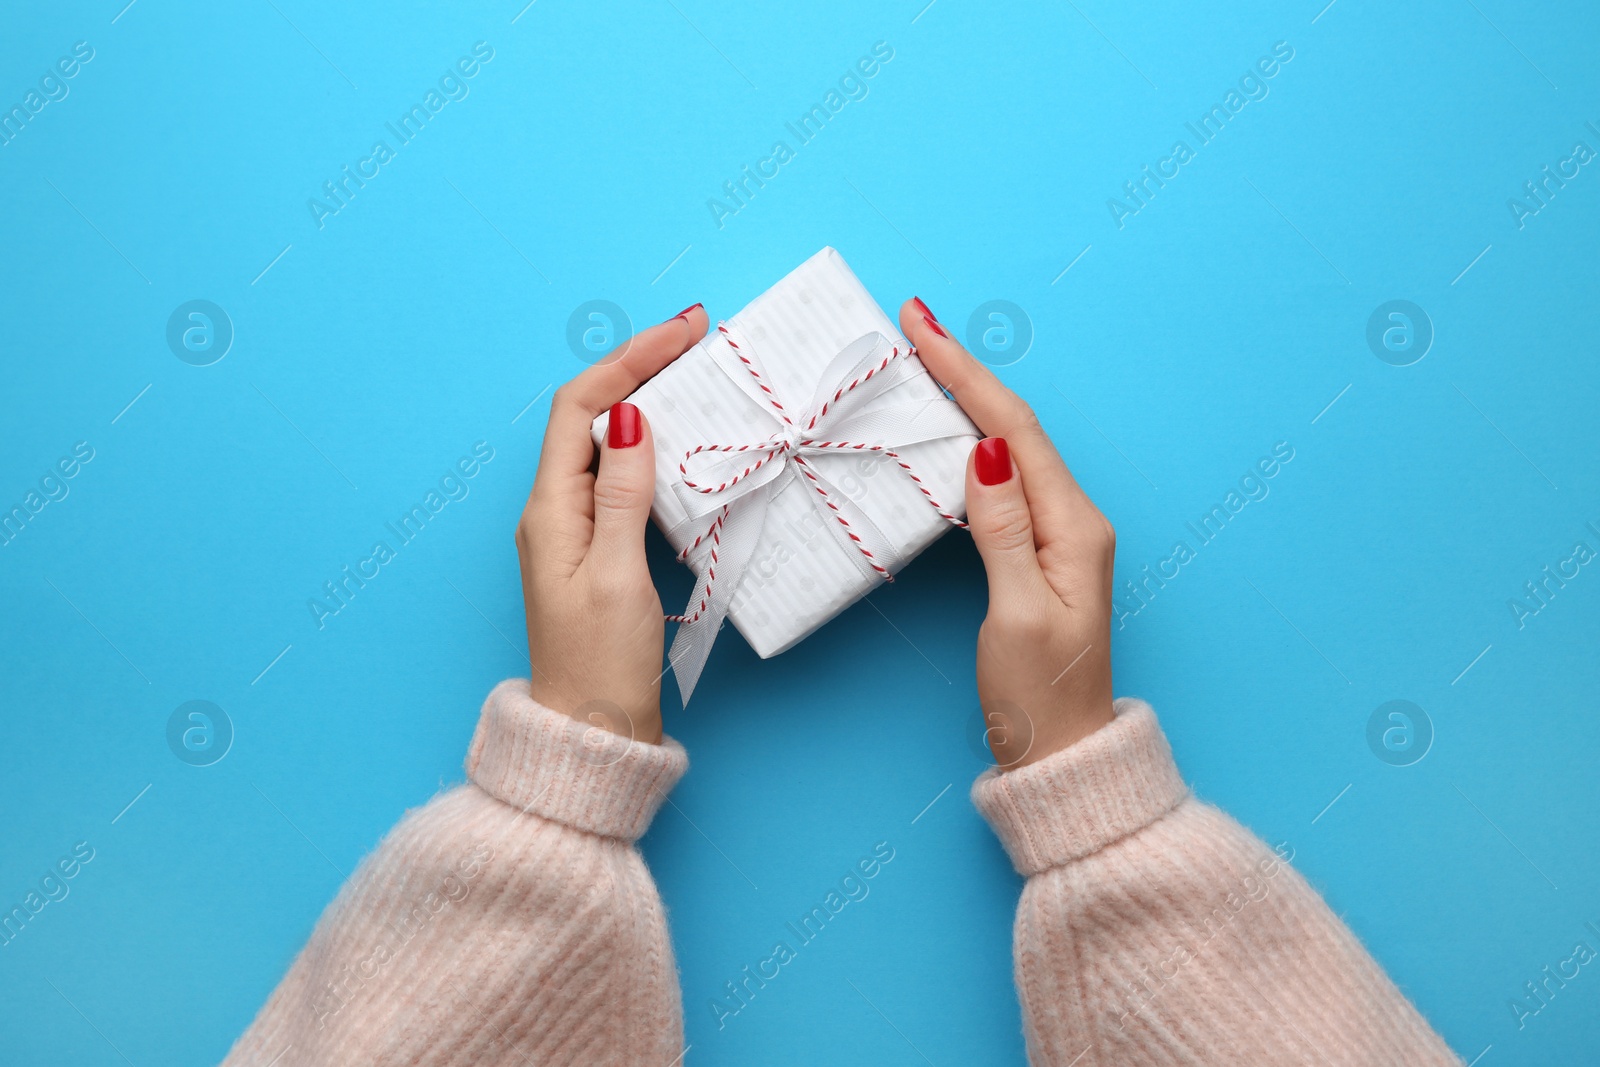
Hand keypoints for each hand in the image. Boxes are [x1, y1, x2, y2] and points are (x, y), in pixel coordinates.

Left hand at [516, 304, 706, 743]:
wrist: (592, 731)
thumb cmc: (601, 665)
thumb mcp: (617, 576)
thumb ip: (623, 495)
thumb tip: (631, 418)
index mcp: (551, 510)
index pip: (583, 408)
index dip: (630, 361)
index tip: (684, 332)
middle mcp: (555, 510)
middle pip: (592, 415)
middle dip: (641, 368)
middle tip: (698, 337)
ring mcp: (574, 529)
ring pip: (609, 443)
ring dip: (650, 401)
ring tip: (698, 374)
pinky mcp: (597, 549)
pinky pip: (620, 479)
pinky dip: (654, 447)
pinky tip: (685, 443)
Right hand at [899, 298, 1116, 768]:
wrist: (1062, 752)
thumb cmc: (1038, 695)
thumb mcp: (1016, 614)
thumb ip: (1002, 529)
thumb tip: (984, 452)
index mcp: (1074, 527)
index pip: (1015, 432)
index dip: (968, 376)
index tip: (925, 329)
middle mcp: (1074, 520)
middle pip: (1015, 428)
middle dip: (965, 373)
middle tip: (915, 326)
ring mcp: (1059, 535)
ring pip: (1009, 449)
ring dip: (966, 401)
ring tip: (924, 362)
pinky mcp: (1039, 553)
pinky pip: (1004, 481)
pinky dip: (970, 444)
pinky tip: (946, 432)